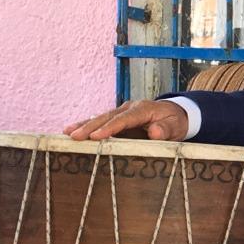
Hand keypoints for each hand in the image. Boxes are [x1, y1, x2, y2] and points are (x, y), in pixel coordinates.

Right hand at [63, 100, 188, 141]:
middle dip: (90, 126)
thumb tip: (155, 131)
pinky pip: (100, 122)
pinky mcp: (117, 119)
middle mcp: (129, 108)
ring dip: (84, 125)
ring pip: (100, 118)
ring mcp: (122, 112)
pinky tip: (72, 132)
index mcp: (143, 109)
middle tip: (73, 136)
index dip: (110, 127)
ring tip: (67, 132)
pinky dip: (87, 126)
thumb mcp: (176, 126)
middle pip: (108, 117)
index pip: (125, 119)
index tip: (96, 136)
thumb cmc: (175, 121)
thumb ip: (166, 129)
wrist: (176, 114)